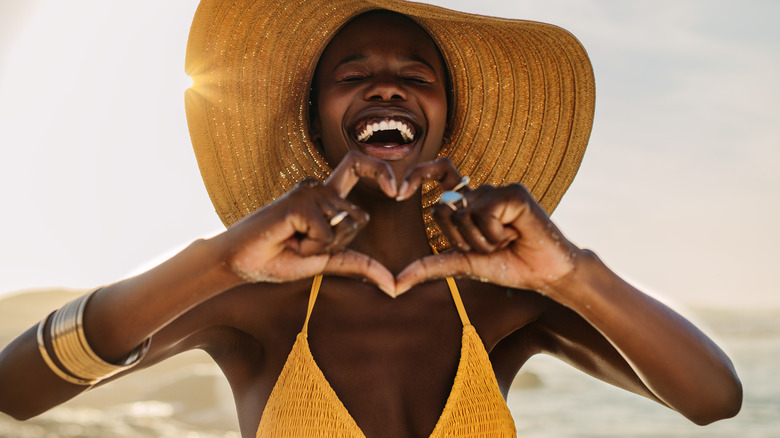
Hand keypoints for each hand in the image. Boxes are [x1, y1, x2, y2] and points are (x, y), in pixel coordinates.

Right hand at [214, 151, 397, 294]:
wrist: (240, 263)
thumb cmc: (279, 259)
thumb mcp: (326, 262)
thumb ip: (359, 265)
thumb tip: (394, 286)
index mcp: (326, 196)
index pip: (359, 166)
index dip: (381, 170)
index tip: (397, 190)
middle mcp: (319, 188)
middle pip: (359, 216)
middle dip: (340, 242)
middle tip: (305, 244)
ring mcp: (308, 191)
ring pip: (343, 226)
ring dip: (320, 247)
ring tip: (292, 241)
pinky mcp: (298, 201)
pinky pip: (325, 233)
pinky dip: (310, 246)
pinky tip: (287, 238)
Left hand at [395, 159, 582, 295]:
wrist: (544, 275)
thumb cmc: (508, 266)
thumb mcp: (463, 264)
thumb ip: (430, 267)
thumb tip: (395, 284)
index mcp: (468, 203)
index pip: (440, 173)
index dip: (419, 174)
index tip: (399, 192)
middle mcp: (480, 192)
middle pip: (442, 209)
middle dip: (461, 241)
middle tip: (490, 246)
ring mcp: (497, 189)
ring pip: (463, 215)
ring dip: (482, 242)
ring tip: (506, 242)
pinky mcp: (513, 192)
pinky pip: (484, 214)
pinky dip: (495, 235)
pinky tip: (516, 235)